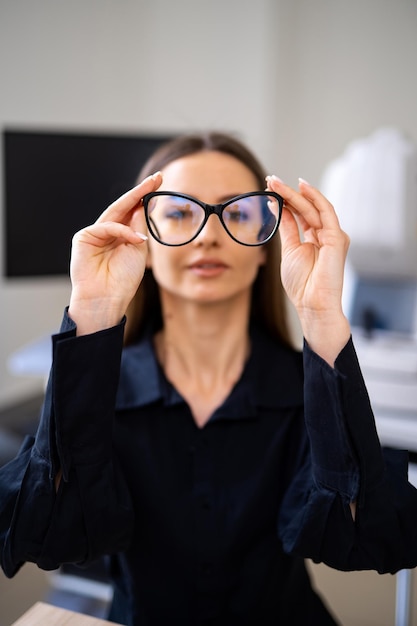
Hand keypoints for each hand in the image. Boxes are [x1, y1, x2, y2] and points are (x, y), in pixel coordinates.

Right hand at [69, 172, 161, 334]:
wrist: (106, 299)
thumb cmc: (122, 280)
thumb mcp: (138, 250)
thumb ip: (138, 227)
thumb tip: (142, 205)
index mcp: (122, 235)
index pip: (134, 211)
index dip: (145, 196)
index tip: (159, 181)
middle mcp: (108, 232)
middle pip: (124, 206)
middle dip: (141, 191)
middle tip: (157, 177)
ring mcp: (94, 234)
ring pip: (116, 212)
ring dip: (135, 201)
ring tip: (152, 191)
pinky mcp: (84, 238)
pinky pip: (107, 227)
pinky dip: (123, 231)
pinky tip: (135, 239)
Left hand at [266, 175, 350, 364]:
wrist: (312, 304)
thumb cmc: (302, 284)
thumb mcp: (289, 250)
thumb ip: (287, 228)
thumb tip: (278, 207)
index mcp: (315, 238)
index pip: (299, 213)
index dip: (284, 199)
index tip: (268, 187)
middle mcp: (325, 234)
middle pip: (305, 207)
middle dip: (287, 192)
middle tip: (270, 179)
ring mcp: (333, 235)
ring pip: (313, 207)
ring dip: (295, 193)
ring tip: (277, 182)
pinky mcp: (338, 238)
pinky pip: (326, 212)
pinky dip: (314, 198)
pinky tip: (301, 188)